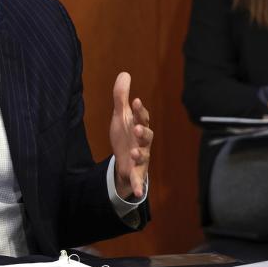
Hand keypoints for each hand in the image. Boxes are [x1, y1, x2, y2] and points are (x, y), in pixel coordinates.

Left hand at [108, 72, 151, 199]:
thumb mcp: (121, 116)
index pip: (142, 118)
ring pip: (143, 156)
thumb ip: (122, 97)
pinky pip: (139, 180)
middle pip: (146, 136)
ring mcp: (141, 158)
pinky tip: (138, 193)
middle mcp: (142, 143)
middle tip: (137, 128)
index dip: (140, 110)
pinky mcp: (136, 173)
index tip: (136, 101)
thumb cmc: (125, 135)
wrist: (125, 161)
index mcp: (139, 127)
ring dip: (140, 154)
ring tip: (134, 153)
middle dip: (143, 132)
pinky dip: (139, 187)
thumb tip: (125, 73)